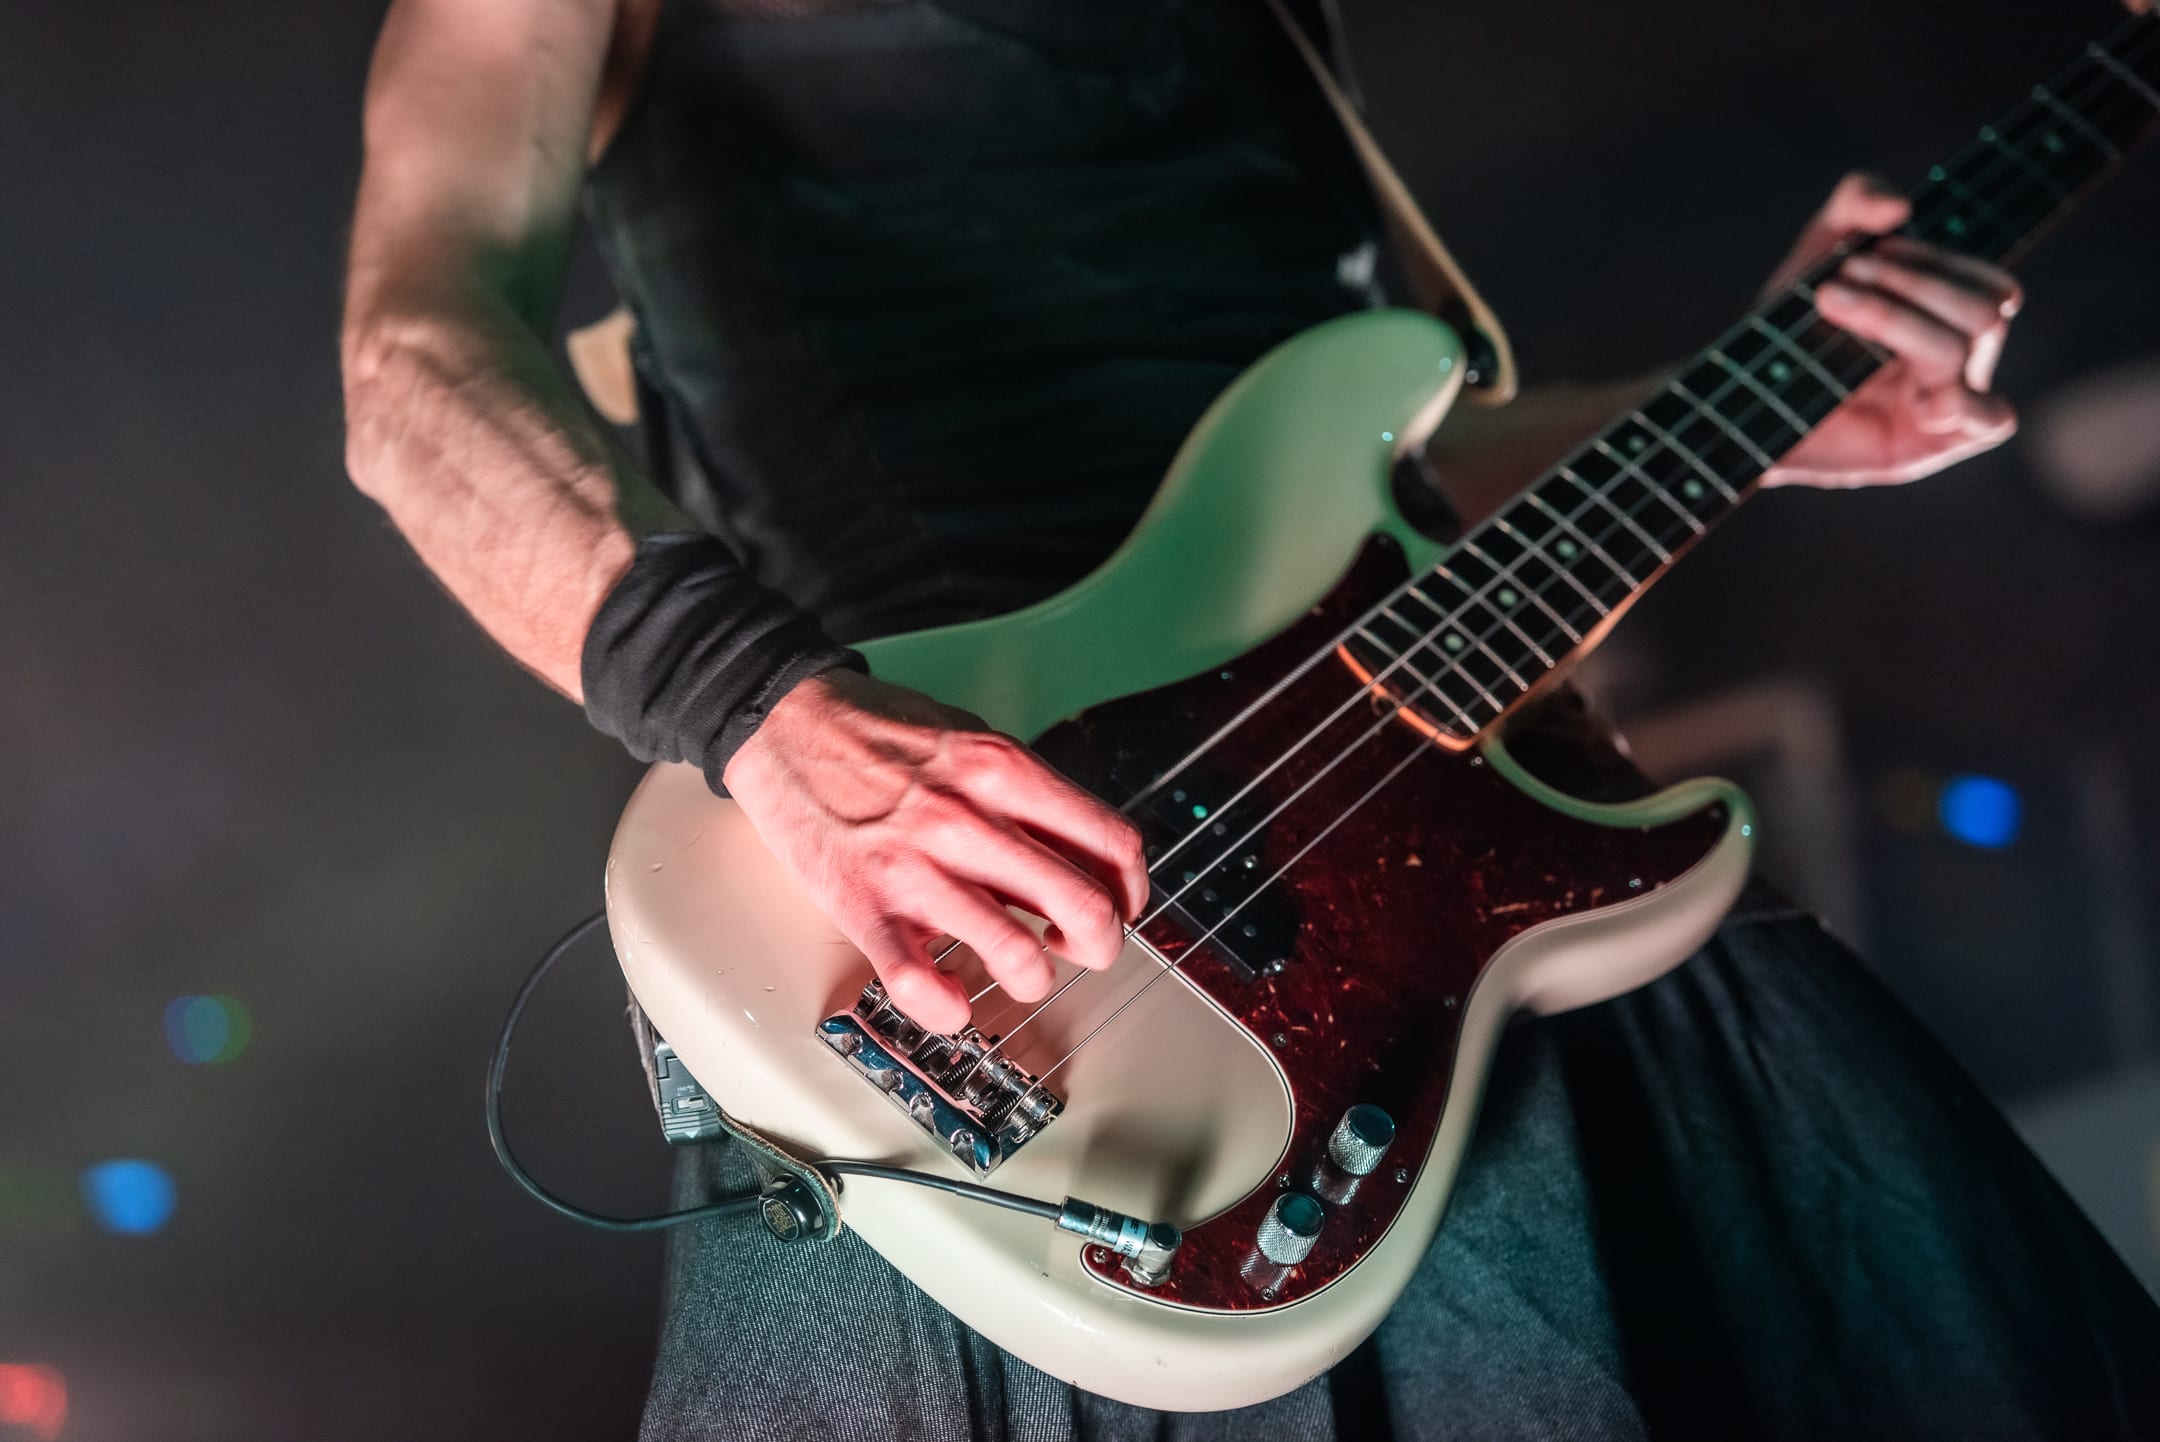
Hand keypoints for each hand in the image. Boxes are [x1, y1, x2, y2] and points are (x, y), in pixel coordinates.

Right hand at [721, 669, 1148, 1032]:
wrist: (783, 722)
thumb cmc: (879, 732)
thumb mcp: (974, 739)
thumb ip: (1029, 793)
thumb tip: (1083, 852)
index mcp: (1003, 771)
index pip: (1112, 843)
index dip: (1132, 890)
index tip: (1121, 905)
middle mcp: (968, 819)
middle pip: (1083, 906)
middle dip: (1101, 944)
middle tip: (1081, 947)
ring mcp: (915, 867)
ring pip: (1016, 955)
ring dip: (1033, 977)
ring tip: (1022, 968)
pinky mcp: (862, 905)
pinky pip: (918, 983)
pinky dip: (948, 1009)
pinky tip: (953, 999)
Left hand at [1759, 173, 2020, 489]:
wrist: (1736, 395)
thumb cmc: (1788, 327)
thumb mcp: (1818, 247)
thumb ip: (1856, 200)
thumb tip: (1899, 207)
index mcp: (1948, 318)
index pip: (1987, 282)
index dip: (1934, 261)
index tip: (1866, 252)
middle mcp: (1957, 360)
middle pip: (1986, 309)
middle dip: (1913, 284)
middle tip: (1838, 282)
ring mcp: (1947, 404)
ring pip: (1963, 348)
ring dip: (1894, 317)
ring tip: (1830, 304)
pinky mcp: (1927, 445)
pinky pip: (1992, 420)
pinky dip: (1958, 396)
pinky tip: (1913, 393)